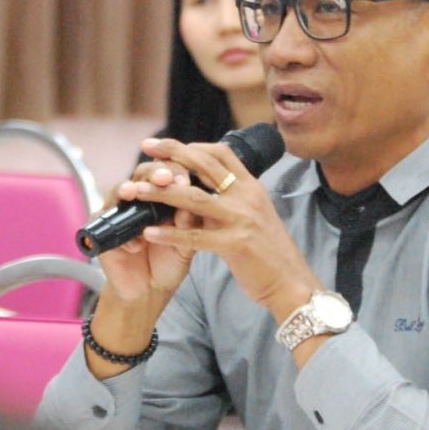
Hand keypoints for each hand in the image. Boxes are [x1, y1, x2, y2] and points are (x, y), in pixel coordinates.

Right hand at [82, 154, 207, 377]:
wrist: (148, 292)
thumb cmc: (168, 263)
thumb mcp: (186, 242)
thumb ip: (190, 223)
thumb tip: (192, 199)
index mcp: (163, 198)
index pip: (169, 173)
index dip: (178, 171)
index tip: (189, 177)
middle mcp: (140, 199)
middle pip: (144, 173)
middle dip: (155, 172)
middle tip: (166, 178)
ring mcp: (120, 212)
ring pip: (121, 189)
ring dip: (131, 189)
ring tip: (137, 193)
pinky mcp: (102, 229)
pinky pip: (107, 220)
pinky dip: (121, 229)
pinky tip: (136, 241)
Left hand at [128, 136, 320, 324]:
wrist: (292, 283)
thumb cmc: (269, 252)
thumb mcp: (255, 215)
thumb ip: (231, 200)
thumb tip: (203, 188)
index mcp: (252, 187)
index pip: (221, 153)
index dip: (193, 145)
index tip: (170, 146)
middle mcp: (247, 196)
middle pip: (204, 164)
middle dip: (172, 152)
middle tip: (146, 147)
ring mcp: (241, 219)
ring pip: (193, 197)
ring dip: (160, 192)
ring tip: (136, 190)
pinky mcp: (235, 244)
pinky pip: (195, 236)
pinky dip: (169, 234)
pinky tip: (149, 233)